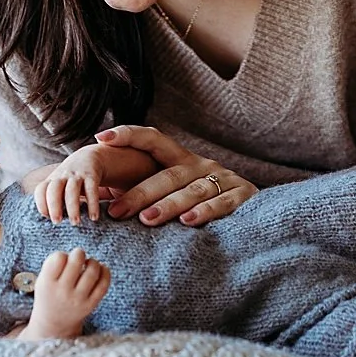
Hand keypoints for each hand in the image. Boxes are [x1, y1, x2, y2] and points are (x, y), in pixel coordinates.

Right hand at [19, 247, 110, 340]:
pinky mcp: (91, 305)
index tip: (62, 261)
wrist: (54, 324)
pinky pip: (104, 284)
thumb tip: (80, 254)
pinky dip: (105, 271)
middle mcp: (63, 292)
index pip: (59, 258)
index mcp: (47, 284)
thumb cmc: (50, 293)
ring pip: (92, 271)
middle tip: (78, 257)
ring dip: (93, 262)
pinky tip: (100, 269)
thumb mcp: (43, 279)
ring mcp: (78, 300)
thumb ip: (56, 263)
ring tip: (88, 264)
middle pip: (77, 261)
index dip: (62, 255)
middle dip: (79, 253)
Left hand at [31, 144, 137, 224]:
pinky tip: (93, 217)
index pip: (41, 189)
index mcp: (52, 180)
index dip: (41, 203)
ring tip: (75, 222)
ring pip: (72, 190)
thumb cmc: (71, 179)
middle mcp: (63, 176)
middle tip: (57, 222)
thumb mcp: (60, 184)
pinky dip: (92, 203)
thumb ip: (53, 200)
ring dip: (72, 207)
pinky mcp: (92, 175)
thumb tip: (47, 220)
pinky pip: (91, 189)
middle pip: (54, 189)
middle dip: (54, 205)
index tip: (46, 217)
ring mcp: (77, 175)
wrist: (90, 156)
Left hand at [95, 124, 256, 226]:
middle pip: (168, 174)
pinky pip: (220, 203)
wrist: (254, 210)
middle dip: (141, 192)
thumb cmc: (204, 202)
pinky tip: (188, 221)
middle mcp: (200, 165)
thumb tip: (101, 198)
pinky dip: (204, 212)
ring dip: (168, 204)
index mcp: (181, 160)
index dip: (129, 135)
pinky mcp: (242, 195)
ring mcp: (222, 179)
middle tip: (116, 210)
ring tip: (147, 219)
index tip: (101, 137)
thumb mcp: (177, 191)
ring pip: (191, 190)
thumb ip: (147, 192)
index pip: (153, 140)